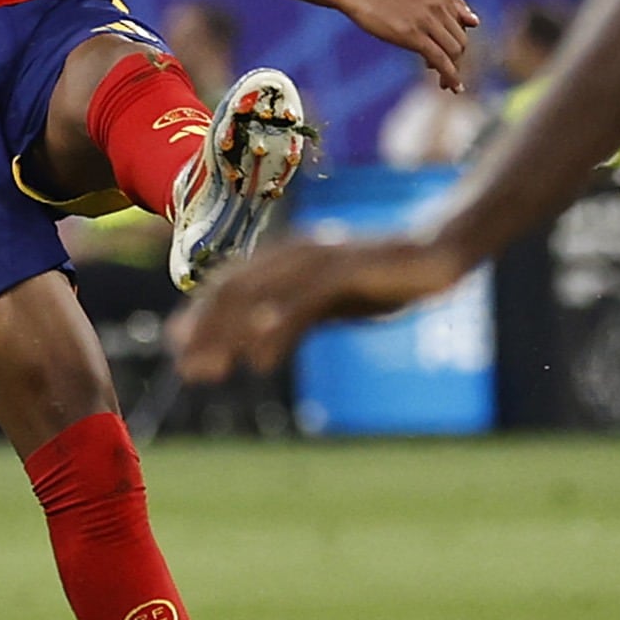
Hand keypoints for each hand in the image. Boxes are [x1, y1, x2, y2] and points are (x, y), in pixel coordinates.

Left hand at [169, 233, 462, 383]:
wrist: (441, 248)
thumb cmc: (386, 276)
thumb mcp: (332, 302)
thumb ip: (295, 317)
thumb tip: (257, 347)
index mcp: (288, 256)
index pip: (231, 283)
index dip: (200, 315)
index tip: (177, 346)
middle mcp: (296, 251)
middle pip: (234, 290)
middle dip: (205, 330)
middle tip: (185, 368)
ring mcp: (320, 257)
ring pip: (259, 295)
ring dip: (228, 335)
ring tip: (209, 370)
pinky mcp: (347, 269)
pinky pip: (302, 302)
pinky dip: (276, 330)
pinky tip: (261, 361)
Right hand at [336, 0, 479, 88]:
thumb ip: (447, 2)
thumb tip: (476, 21)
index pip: (463, 25)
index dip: (457, 42)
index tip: (450, 56)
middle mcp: (439, 5)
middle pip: (460, 41)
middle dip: (456, 60)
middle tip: (444, 73)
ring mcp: (427, 20)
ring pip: (454, 52)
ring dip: (453, 70)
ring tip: (444, 82)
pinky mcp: (414, 35)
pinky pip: (440, 59)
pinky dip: (450, 76)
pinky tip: (452, 87)